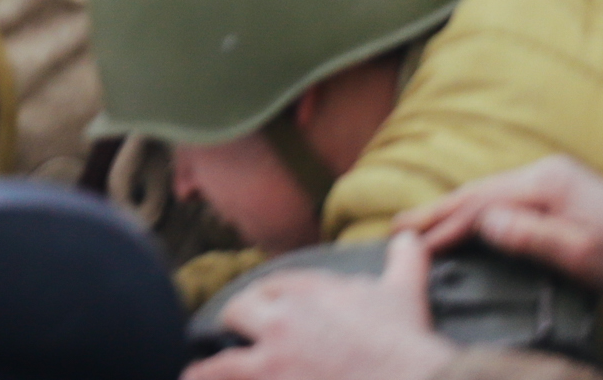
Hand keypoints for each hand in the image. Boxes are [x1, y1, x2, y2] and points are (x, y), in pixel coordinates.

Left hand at [187, 233, 453, 379]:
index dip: (274, 299)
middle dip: (241, 319)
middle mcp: (284, 318)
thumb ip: (403, 260)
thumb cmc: (408, 342)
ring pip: (226, 357)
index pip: (277, 286)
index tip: (275, 308)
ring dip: (211, 367)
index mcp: (309, 289)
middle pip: (243, 309)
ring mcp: (274, 356)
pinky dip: (205, 379)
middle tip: (243, 331)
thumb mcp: (405, 292)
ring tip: (194, 374)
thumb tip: (408, 236)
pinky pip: (225, 376)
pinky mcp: (269, 379)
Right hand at [398, 156, 602, 290]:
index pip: (480, 203)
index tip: (414, 242)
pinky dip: (476, 207)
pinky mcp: (555, 187)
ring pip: (487, 191)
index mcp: (542, 183)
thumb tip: (482, 223)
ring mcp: (548, 176)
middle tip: (398, 225)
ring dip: (453, 207)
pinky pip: (502, 195)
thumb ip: (528, 235)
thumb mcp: (579, 252)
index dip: (444, 223)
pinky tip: (465, 217)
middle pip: (477, 190)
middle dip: (436, 209)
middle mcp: (540, 171)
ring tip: (421, 222)